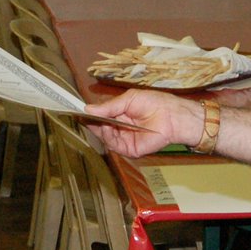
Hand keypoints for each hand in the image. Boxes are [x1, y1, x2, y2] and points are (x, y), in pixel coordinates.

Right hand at [84, 90, 201, 156]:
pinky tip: (107, 126)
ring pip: (104, 137)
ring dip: (98, 128)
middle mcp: (121, 128)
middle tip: (81, 115)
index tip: (78, 110)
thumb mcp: (128, 100)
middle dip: (91, 121)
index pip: (101, 116)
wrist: (172, 116)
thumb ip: (108, 106)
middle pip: (99, 128)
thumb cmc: (155, 103)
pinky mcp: (129, 149)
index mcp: (120, 115)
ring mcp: (124, 140)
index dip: (90, 114)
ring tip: (97, 119)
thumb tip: (88, 108)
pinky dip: (107, 136)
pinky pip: (113, 144)